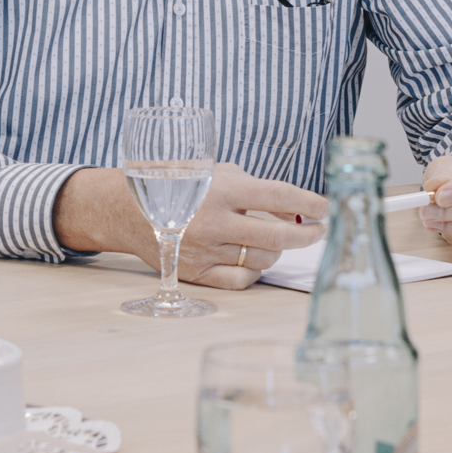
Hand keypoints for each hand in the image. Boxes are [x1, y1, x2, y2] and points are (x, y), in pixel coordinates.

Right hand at [53, 161, 326, 286]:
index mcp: (222, 190)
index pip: (280, 198)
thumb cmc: (173, 183)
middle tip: (318, 230)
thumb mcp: (212, 171)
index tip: (327, 207)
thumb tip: (288, 205)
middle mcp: (215, 223)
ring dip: (275, 251)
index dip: (310, 204)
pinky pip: (240, 281)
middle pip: (278, 237)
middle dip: (307, 235)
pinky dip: (254, 272)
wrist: (124, 209)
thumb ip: (248, 186)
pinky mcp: (196, 274)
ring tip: (271, 239)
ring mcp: (206, 251)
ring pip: (262, 260)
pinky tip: (253, 261)